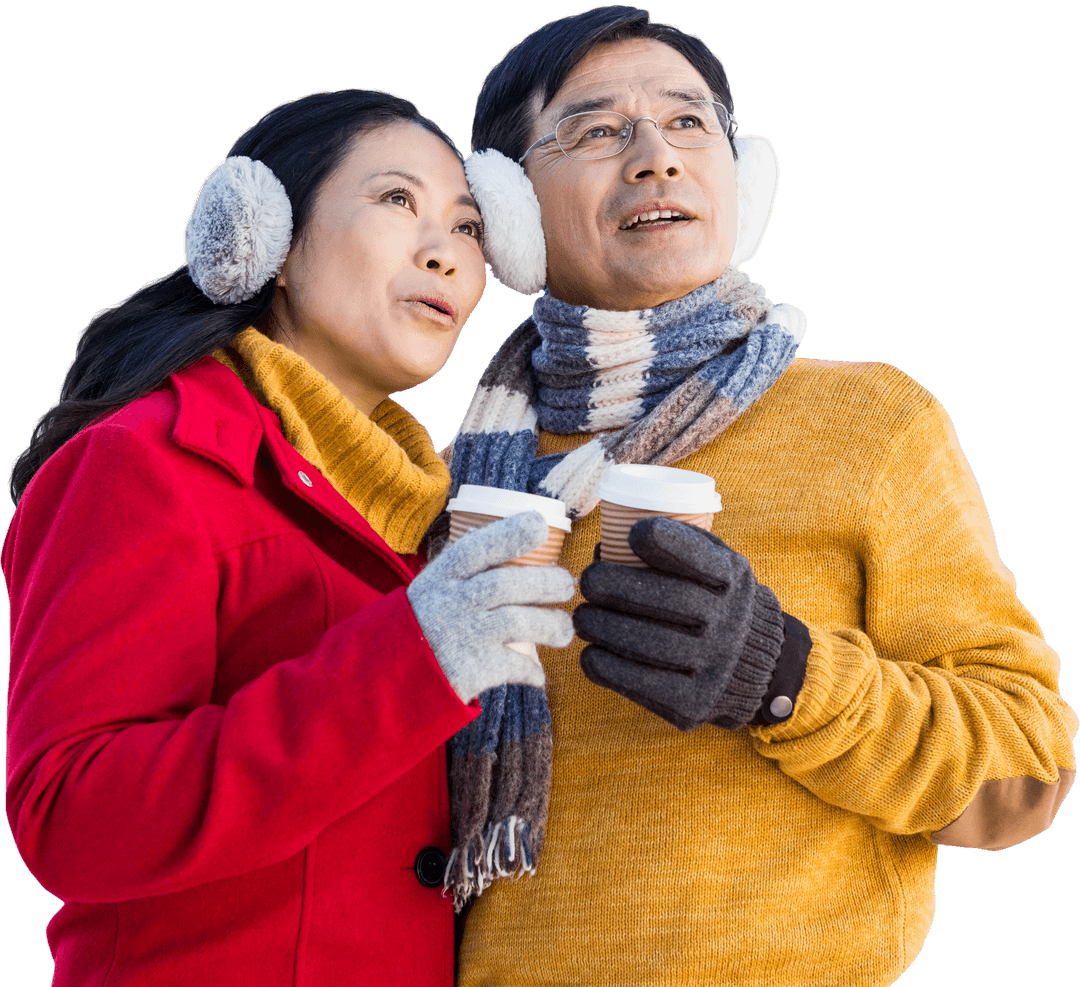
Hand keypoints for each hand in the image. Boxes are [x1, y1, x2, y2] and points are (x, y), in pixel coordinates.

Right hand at [408, 511, 574, 701]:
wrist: (395, 672)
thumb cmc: (430, 620)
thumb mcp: (438, 584)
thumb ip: (474, 566)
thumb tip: (529, 534)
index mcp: (444, 575)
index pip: (477, 548)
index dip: (510, 534)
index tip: (540, 526)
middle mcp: (452, 602)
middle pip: (506, 584)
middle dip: (545, 582)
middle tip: (566, 586)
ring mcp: (461, 636)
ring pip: (517, 622)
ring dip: (550, 625)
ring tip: (564, 630)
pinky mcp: (470, 670)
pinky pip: (514, 665)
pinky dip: (533, 670)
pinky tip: (537, 673)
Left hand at [573, 517, 783, 729]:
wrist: (755, 664)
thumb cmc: (710, 600)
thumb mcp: (711, 565)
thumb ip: (672, 549)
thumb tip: (605, 547)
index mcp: (733, 579)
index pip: (702, 559)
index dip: (666, 542)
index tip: (632, 534)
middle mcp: (730, 622)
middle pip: (671, 600)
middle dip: (619, 586)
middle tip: (588, 580)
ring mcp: (715, 665)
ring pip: (650, 644)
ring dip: (604, 628)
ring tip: (582, 617)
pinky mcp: (694, 702)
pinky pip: (642, 684)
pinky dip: (607, 668)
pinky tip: (591, 654)